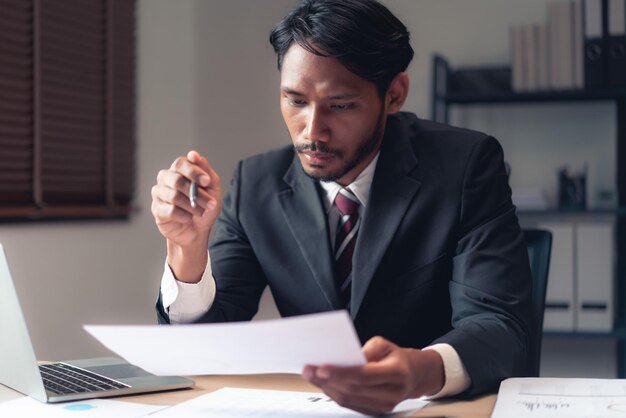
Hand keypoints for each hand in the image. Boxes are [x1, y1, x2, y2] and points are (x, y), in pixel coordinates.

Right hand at [151, 150, 221, 281]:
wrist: (198, 230)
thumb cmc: (205, 205)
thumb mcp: (212, 187)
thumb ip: (205, 170)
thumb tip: (193, 154)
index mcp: (178, 170)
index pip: (180, 163)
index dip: (194, 172)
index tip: (207, 182)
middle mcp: (165, 179)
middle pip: (176, 180)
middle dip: (197, 193)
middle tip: (211, 203)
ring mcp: (159, 194)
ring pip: (174, 197)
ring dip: (193, 206)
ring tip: (202, 212)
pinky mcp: (157, 210)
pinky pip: (170, 211)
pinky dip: (185, 216)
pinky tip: (190, 218)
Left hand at [302, 336, 444, 415]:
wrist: (413, 376)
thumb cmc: (396, 357)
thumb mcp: (385, 344)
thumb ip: (368, 349)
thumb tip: (348, 357)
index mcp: (396, 373)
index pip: (363, 375)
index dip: (341, 372)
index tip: (322, 367)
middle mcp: (391, 393)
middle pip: (352, 389)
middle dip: (327, 379)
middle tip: (309, 369)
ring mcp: (383, 405)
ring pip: (348, 399)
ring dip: (326, 387)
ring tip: (311, 375)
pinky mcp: (375, 411)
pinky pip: (350, 404)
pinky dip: (333, 393)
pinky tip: (323, 383)